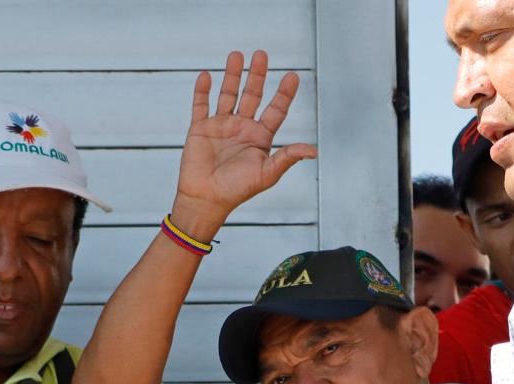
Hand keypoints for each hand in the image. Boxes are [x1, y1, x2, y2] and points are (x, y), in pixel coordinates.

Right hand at [172, 50, 317, 234]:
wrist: (206, 200)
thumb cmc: (237, 190)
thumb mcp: (267, 174)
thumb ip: (288, 158)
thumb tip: (313, 151)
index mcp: (260, 138)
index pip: (276, 110)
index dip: (284, 93)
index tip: (293, 76)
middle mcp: (242, 128)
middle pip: (252, 95)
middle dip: (257, 75)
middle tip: (262, 54)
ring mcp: (221, 126)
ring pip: (228, 94)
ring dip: (232, 75)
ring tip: (237, 55)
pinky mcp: (200, 129)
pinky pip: (201, 105)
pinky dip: (202, 90)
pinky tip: (207, 75)